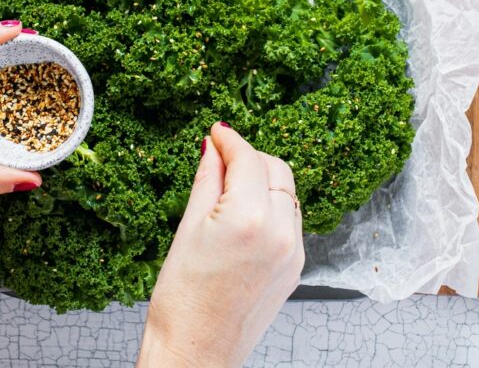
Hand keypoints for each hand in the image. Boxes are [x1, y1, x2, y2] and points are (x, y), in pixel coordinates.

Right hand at [138, 122, 304, 367]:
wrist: (196, 350)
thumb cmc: (183, 299)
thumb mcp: (188, 228)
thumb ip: (207, 180)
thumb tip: (213, 149)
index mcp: (249, 217)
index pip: (248, 158)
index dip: (230, 140)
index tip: (217, 133)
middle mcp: (280, 231)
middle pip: (275, 169)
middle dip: (249, 159)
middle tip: (220, 160)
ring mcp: (293, 251)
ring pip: (286, 193)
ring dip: (263, 181)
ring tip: (229, 192)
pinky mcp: (296, 267)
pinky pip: (290, 221)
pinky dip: (271, 208)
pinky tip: (244, 218)